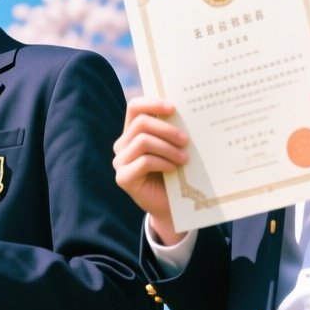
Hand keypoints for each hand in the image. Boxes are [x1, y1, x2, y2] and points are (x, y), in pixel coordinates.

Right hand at [112, 96, 186, 243]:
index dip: (152, 103)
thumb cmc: (175, 174)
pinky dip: (162, 163)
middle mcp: (123, 144)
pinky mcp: (123, 177)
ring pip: (143, 141)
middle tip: (186, 140)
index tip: (174, 108)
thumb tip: (189, 114)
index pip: (134, 107)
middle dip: (166, 129)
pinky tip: (173, 169)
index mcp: (133, 132)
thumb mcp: (174, 149)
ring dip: (168, 148)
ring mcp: (120, 161)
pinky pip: (143, 162)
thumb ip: (173, 133)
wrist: (170, 206)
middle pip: (141, 123)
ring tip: (184, 159)